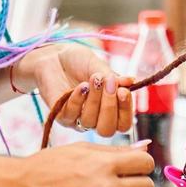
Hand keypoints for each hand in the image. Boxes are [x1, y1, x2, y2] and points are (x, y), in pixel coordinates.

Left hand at [17, 43, 134, 136]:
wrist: (53, 56)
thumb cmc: (79, 62)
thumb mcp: (99, 66)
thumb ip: (113, 77)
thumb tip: (131, 81)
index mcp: (110, 110)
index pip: (123, 124)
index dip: (126, 111)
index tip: (123, 90)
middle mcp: (96, 119)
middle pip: (107, 130)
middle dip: (110, 107)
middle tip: (109, 83)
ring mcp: (78, 119)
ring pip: (90, 122)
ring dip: (94, 100)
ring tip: (93, 79)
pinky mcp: (61, 116)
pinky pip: (72, 114)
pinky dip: (79, 100)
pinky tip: (81, 86)